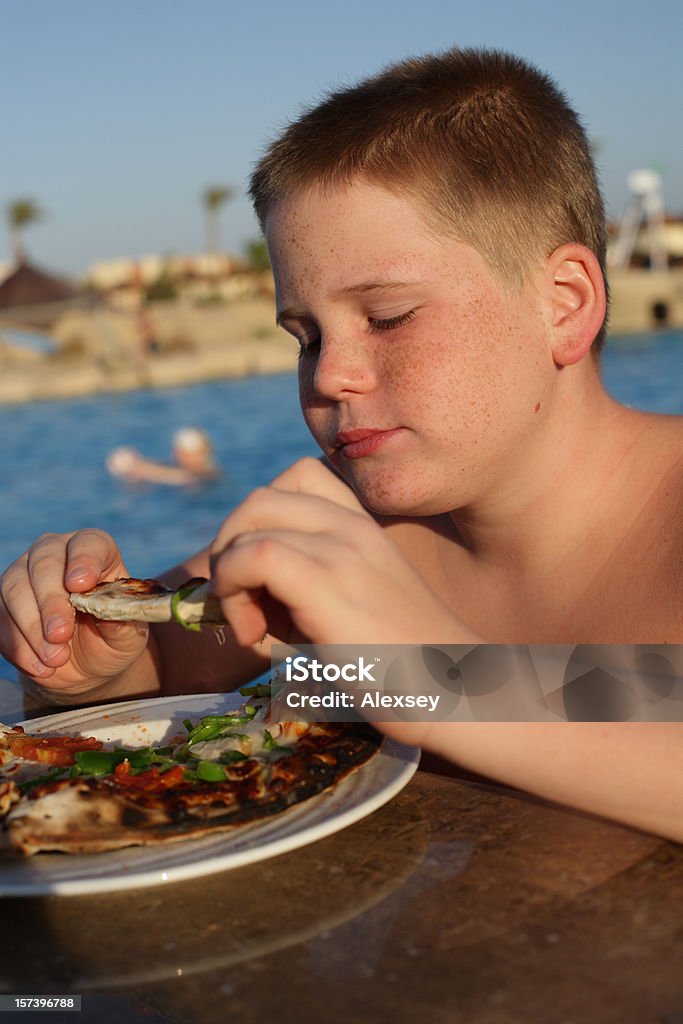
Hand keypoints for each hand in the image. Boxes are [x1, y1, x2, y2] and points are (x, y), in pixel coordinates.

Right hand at [0, 529, 149, 695]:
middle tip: (60, 635)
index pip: (87, 543)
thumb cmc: (113, 638)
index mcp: (96, 551)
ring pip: (14, 588)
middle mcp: (57, 553)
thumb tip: (110, 616)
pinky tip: (40, 666)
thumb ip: (122, 624)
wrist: (87, 663)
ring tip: (55, 659)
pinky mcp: (4, 602)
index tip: (80, 585)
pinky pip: (1, 618)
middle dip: (50, 602)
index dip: (83, 560)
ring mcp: (25, 574)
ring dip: (32, 628)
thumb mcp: (129, 636)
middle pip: (44, 563)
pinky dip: (18, 646)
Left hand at [209, 458, 461, 647]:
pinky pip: (253, 555)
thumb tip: (234, 597)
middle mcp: (352, 526)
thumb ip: (308, 588)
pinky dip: (233, 591)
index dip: (262, 521)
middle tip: (241, 602)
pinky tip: (255, 637)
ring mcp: (342, 548)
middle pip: (261, 497)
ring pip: (251, 518)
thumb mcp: (356, 607)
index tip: (263, 576)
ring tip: (251, 625)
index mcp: (363, 527)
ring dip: (229, 572)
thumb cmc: (405, 669)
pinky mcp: (326, 582)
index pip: (298, 477)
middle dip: (231, 545)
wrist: (455, 695)